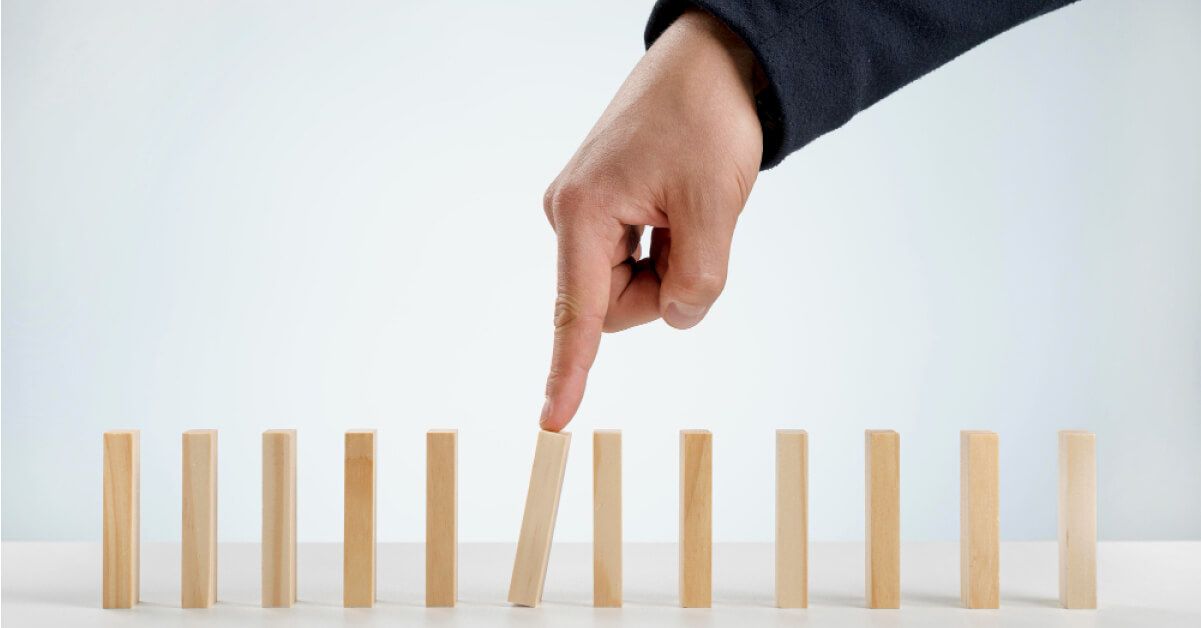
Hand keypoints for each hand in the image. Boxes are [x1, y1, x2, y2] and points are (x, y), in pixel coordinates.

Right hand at [539, 9, 762, 430]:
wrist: (707, 66)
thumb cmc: (705, 121)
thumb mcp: (716, 204)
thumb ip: (699, 278)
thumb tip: (679, 314)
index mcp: (584, 212)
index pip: (578, 312)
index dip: (568, 372)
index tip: (552, 422)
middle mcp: (571, 214)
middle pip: (615, 304)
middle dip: (664, 287)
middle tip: (698, 228)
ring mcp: (583, 211)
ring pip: (628, 285)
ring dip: (669, 264)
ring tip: (688, 207)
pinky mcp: (601, 209)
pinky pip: (632, 259)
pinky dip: (664, 249)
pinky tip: (677, 207)